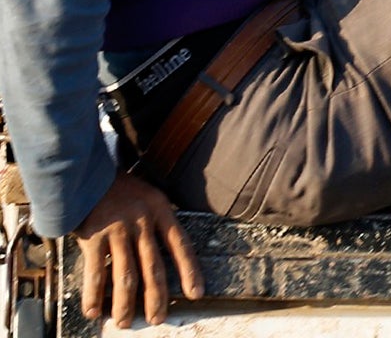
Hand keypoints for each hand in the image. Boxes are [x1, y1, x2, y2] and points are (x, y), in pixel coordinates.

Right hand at [73, 171, 204, 327]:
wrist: (88, 173)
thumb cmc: (123, 190)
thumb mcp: (150, 197)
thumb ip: (158, 223)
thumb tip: (169, 259)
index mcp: (160, 210)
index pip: (181, 244)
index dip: (190, 270)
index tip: (197, 293)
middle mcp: (142, 221)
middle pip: (153, 266)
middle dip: (156, 297)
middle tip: (157, 319)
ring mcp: (117, 230)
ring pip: (125, 275)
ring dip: (125, 303)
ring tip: (125, 323)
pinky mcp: (92, 238)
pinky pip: (94, 273)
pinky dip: (93, 295)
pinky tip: (94, 311)